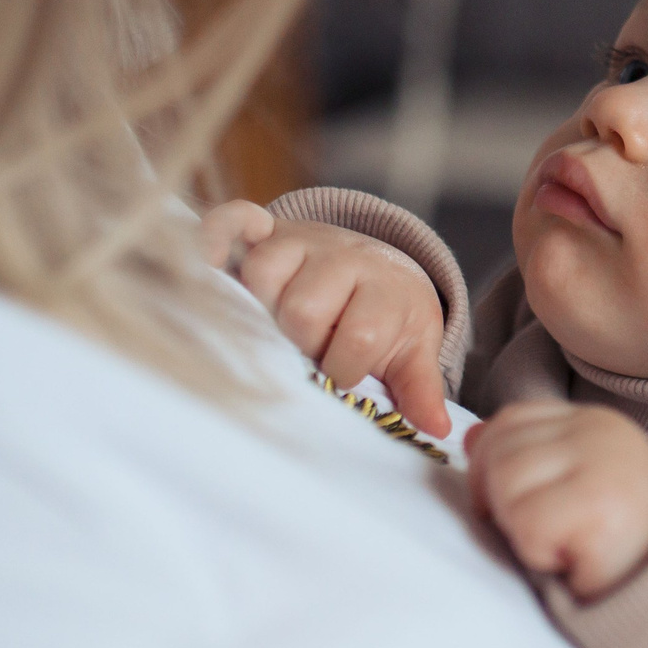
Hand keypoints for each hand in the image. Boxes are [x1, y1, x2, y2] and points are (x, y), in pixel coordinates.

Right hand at [202, 201, 452, 436]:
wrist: (380, 265)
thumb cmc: (389, 318)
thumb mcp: (412, 350)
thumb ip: (419, 387)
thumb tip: (435, 428)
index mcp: (384, 289)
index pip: (359, 337)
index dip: (345, 367)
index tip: (345, 372)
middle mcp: (343, 257)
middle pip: (304, 311)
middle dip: (304, 343)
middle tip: (311, 349)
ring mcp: (302, 240)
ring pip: (264, 274)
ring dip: (264, 308)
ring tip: (279, 324)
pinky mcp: (267, 228)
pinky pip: (234, 220)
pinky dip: (216, 238)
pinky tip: (213, 266)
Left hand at [466, 402, 647, 601]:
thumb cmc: (610, 543)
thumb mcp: (562, 488)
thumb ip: (520, 458)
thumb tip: (469, 438)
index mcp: (591, 422)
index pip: (511, 420)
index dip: (492, 466)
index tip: (514, 506)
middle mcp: (600, 430)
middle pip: (500, 452)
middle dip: (504, 503)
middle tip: (545, 532)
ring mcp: (603, 461)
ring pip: (506, 484)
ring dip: (520, 530)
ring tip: (561, 542)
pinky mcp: (600, 502)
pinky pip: (527, 523)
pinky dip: (537, 553)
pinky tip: (571, 558)